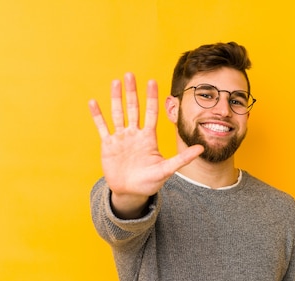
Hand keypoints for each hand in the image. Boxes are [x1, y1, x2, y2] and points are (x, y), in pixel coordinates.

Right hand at [89, 73, 203, 217]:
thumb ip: (182, 159)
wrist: (130, 192)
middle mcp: (134, 134)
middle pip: (133, 108)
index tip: (152, 81)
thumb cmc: (149, 182)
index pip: (151, 113)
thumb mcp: (166, 170)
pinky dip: (98, 115)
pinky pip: (102, 127)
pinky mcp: (108, 145)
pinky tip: (93, 102)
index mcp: (148, 138)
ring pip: (118, 113)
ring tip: (115, 82)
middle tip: (130, 74)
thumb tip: (201, 148)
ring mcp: (121, 138)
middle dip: (132, 92)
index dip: (151, 97)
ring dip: (116, 98)